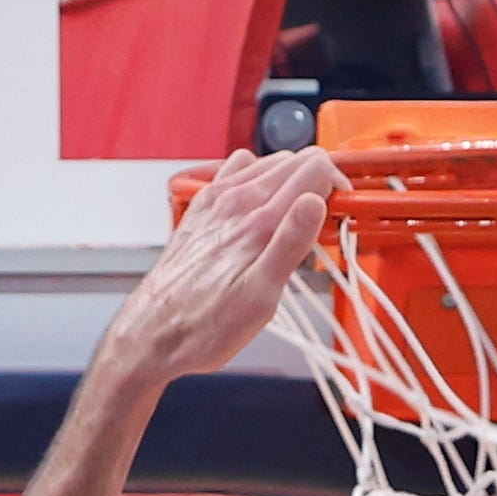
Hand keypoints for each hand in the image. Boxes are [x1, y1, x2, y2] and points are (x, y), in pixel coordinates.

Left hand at [102, 145, 345, 386]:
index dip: (338, 185)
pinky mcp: (202, 208)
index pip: (314, 168)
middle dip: (320, 183)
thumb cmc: (204, 327)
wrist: (152, 334)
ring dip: (292, 182)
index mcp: (258, 220)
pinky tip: (262, 211)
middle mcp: (235, 200)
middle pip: (295, 161)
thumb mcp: (261, 299)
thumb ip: (291, 245)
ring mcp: (215, 200)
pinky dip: (260, 181)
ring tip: (295, 222)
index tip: (345, 211)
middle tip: (325, 224)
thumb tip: (315, 201)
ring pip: (269, 164)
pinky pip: (238, 173)